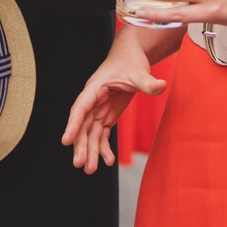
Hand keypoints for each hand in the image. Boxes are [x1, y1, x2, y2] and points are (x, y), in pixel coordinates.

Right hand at [60, 43, 166, 173]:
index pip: (80, 108)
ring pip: (90, 134)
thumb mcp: (139, 71)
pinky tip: (107, 161)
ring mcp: (98, 109)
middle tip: (81, 164)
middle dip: (81, 145)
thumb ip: (147, 82)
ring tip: (90, 170)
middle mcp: (92, 101)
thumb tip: (161, 86)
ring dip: (90, 151)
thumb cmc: (130, 61)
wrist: (131, 56)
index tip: (66, 140)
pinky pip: (101, 134)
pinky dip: (103, 148)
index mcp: (94, 88)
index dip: (73, 124)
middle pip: (83, 126)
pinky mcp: (106, 115)